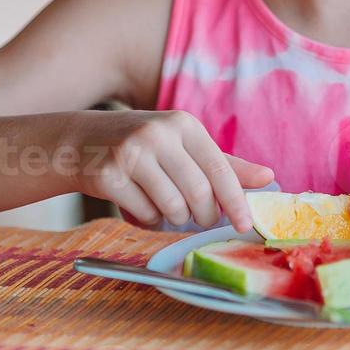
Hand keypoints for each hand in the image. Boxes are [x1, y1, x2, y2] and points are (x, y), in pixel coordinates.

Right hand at [70, 110, 272, 231]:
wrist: (81, 141)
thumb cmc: (143, 145)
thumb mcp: (183, 145)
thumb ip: (226, 163)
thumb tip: (268, 177)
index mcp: (184, 125)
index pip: (220, 169)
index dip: (236, 201)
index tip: (245, 224)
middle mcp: (158, 135)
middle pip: (199, 194)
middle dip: (204, 215)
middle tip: (199, 218)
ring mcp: (131, 153)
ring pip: (172, 207)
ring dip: (175, 218)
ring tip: (165, 205)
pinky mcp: (108, 175)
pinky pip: (144, 214)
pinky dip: (148, 219)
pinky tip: (140, 203)